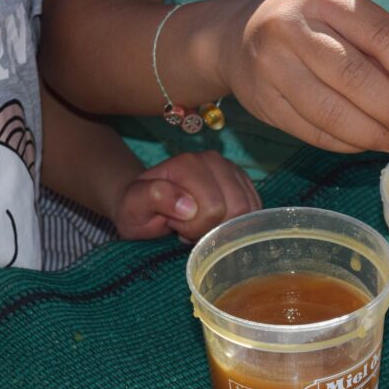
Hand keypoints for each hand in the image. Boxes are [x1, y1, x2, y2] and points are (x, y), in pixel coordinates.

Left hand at [110, 151, 260, 242]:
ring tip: (201, 224)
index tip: (176, 227)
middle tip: (189, 228)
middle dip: (213, 228)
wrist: (146, 201)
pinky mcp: (242, 181)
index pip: (212, 209)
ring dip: (225, 226)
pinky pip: (255, 209)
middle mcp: (213, 160)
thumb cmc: (139, 207)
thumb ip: (155, 198)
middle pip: (236, 209)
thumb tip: (188, 205)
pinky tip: (216, 222)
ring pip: (249, 210)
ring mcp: (230, 169)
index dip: (196, 229)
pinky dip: (237, 223)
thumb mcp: (133, 207)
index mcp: (187, 164)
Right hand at [219, 0, 388, 154]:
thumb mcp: (341, 19)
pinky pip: (314, 132)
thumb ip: (380, 50)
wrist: (238, 39)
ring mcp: (272, 68)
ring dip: (373, 134)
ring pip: (332, 112)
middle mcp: (292, 28)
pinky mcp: (264, 104)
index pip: (380, 36)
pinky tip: (366, 143)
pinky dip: (347, 143)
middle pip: (355, 78)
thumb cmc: (308, 29)